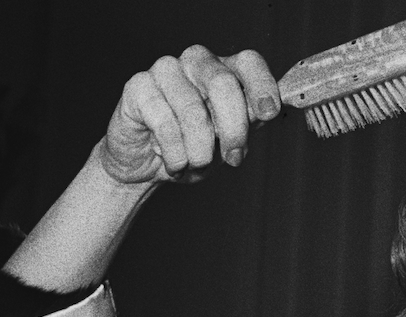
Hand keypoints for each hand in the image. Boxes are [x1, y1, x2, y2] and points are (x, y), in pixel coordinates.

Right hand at [100, 45, 281, 185]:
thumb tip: (266, 111)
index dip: (262, 85)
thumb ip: (246, 122)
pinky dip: (175, 154)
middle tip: (233, 159)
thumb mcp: (228, 140)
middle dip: (233, 129)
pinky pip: (164, 122)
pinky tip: (174, 164)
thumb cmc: (192, 147)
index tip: (268, 114)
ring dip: (200, 151)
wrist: (145, 164)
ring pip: (193, 110)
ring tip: (195, 165)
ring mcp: (165, 69)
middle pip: (223, 83)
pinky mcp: (137, 86)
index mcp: (225, 70)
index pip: (249, 62)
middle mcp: (196, 62)